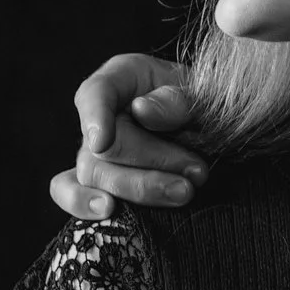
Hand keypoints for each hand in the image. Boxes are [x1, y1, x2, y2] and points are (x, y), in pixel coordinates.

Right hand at [47, 54, 205, 217]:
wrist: (220, 131)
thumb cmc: (211, 106)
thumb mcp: (206, 94)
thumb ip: (178, 100)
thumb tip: (141, 111)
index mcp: (123, 78)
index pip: (95, 93)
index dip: (95, 117)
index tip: (103, 143)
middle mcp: (103, 112)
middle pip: (102, 146)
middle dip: (151, 163)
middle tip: (197, 172)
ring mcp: (95, 148)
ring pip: (94, 174)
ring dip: (141, 188)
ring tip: (184, 191)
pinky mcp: (98, 178)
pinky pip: (70, 191)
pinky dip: (82, 203)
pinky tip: (106, 212)